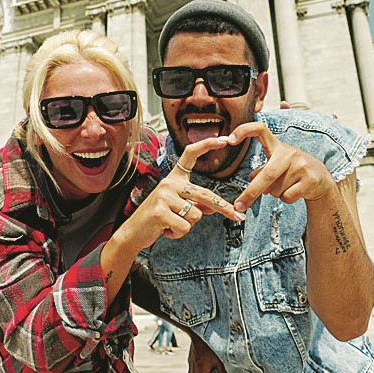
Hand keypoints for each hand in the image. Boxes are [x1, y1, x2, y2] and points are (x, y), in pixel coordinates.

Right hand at [115, 137, 244, 250]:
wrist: (133, 232)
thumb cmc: (158, 219)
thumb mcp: (178, 208)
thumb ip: (195, 204)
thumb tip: (214, 208)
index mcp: (174, 178)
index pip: (190, 154)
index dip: (206, 145)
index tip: (224, 139)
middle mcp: (168, 183)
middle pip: (205, 194)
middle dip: (224, 208)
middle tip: (240, 217)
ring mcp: (163, 196)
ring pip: (196, 215)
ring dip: (187, 225)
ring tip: (171, 224)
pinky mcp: (160, 212)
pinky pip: (185, 226)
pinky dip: (178, 233)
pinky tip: (165, 230)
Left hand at [225, 122, 336, 212]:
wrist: (321, 179)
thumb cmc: (292, 170)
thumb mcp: (276, 165)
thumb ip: (262, 170)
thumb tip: (250, 178)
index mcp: (277, 146)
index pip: (260, 129)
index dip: (244, 131)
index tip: (229, 140)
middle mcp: (289, 153)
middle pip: (266, 174)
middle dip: (250, 193)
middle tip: (239, 206)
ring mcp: (301, 165)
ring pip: (275, 190)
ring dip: (274, 194)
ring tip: (286, 185)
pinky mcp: (310, 179)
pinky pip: (287, 197)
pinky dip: (285, 199)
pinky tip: (295, 191)